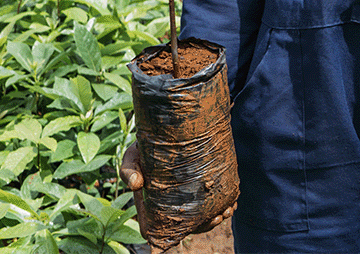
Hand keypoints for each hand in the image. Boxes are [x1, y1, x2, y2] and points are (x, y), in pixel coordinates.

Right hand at [120, 142, 235, 250]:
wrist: (166, 125)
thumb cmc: (144, 145)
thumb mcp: (133, 155)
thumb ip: (128, 170)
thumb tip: (136, 185)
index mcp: (153, 203)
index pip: (159, 227)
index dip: (171, 234)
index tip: (187, 228)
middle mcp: (172, 201)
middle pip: (187, 223)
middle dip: (203, 224)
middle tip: (217, 217)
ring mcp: (188, 193)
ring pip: (202, 213)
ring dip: (216, 216)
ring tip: (226, 211)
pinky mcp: (201, 181)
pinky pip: (214, 198)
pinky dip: (224, 203)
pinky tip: (232, 203)